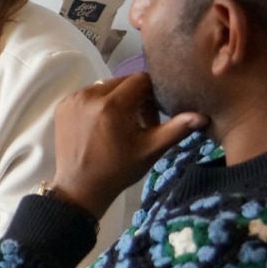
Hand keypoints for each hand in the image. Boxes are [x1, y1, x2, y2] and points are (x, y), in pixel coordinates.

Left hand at [49, 73, 207, 218]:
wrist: (80, 187)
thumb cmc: (118, 170)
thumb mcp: (150, 150)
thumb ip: (176, 130)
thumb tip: (203, 116)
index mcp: (111, 105)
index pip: (140, 80)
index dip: (152, 95)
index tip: (153, 115)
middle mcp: (89, 95)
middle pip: (122, 81)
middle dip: (135, 97)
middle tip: (139, 123)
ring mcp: (72, 99)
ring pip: (105, 87)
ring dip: (117, 99)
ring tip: (121, 125)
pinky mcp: (63, 105)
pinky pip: (88, 95)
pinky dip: (99, 104)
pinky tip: (102, 125)